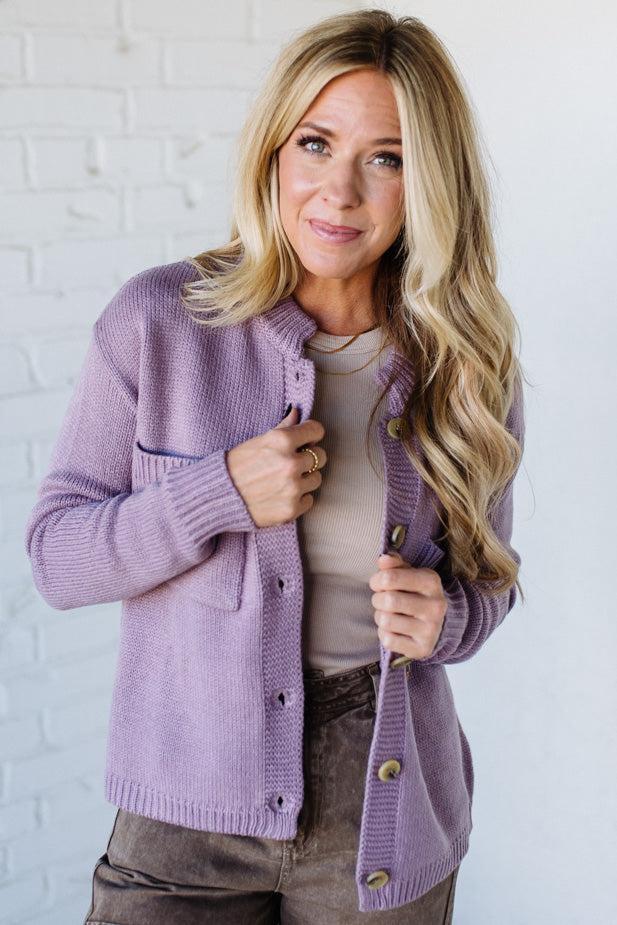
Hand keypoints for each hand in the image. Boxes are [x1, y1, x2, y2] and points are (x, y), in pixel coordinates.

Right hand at [226, 406, 326, 528]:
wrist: (217, 497)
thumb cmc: (235, 466)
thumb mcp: (257, 441)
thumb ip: (282, 427)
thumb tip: (297, 411)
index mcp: (281, 441)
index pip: (316, 430)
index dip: (311, 434)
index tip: (306, 440)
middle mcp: (290, 463)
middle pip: (320, 456)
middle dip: (309, 458)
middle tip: (293, 462)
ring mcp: (292, 488)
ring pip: (316, 479)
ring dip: (304, 479)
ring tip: (284, 480)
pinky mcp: (291, 510)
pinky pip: (309, 500)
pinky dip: (298, 499)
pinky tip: (282, 495)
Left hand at [368, 550, 447, 660]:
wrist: (438, 623)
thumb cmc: (416, 593)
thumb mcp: (409, 573)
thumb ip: (394, 564)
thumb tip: (383, 560)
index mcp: (431, 582)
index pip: (390, 578)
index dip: (377, 580)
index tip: (378, 583)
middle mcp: (435, 606)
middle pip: (388, 600)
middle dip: (377, 599)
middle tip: (382, 600)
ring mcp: (431, 630)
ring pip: (386, 621)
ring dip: (380, 617)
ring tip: (389, 614)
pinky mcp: (423, 649)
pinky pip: (388, 640)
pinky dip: (384, 634)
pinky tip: (394, 630)